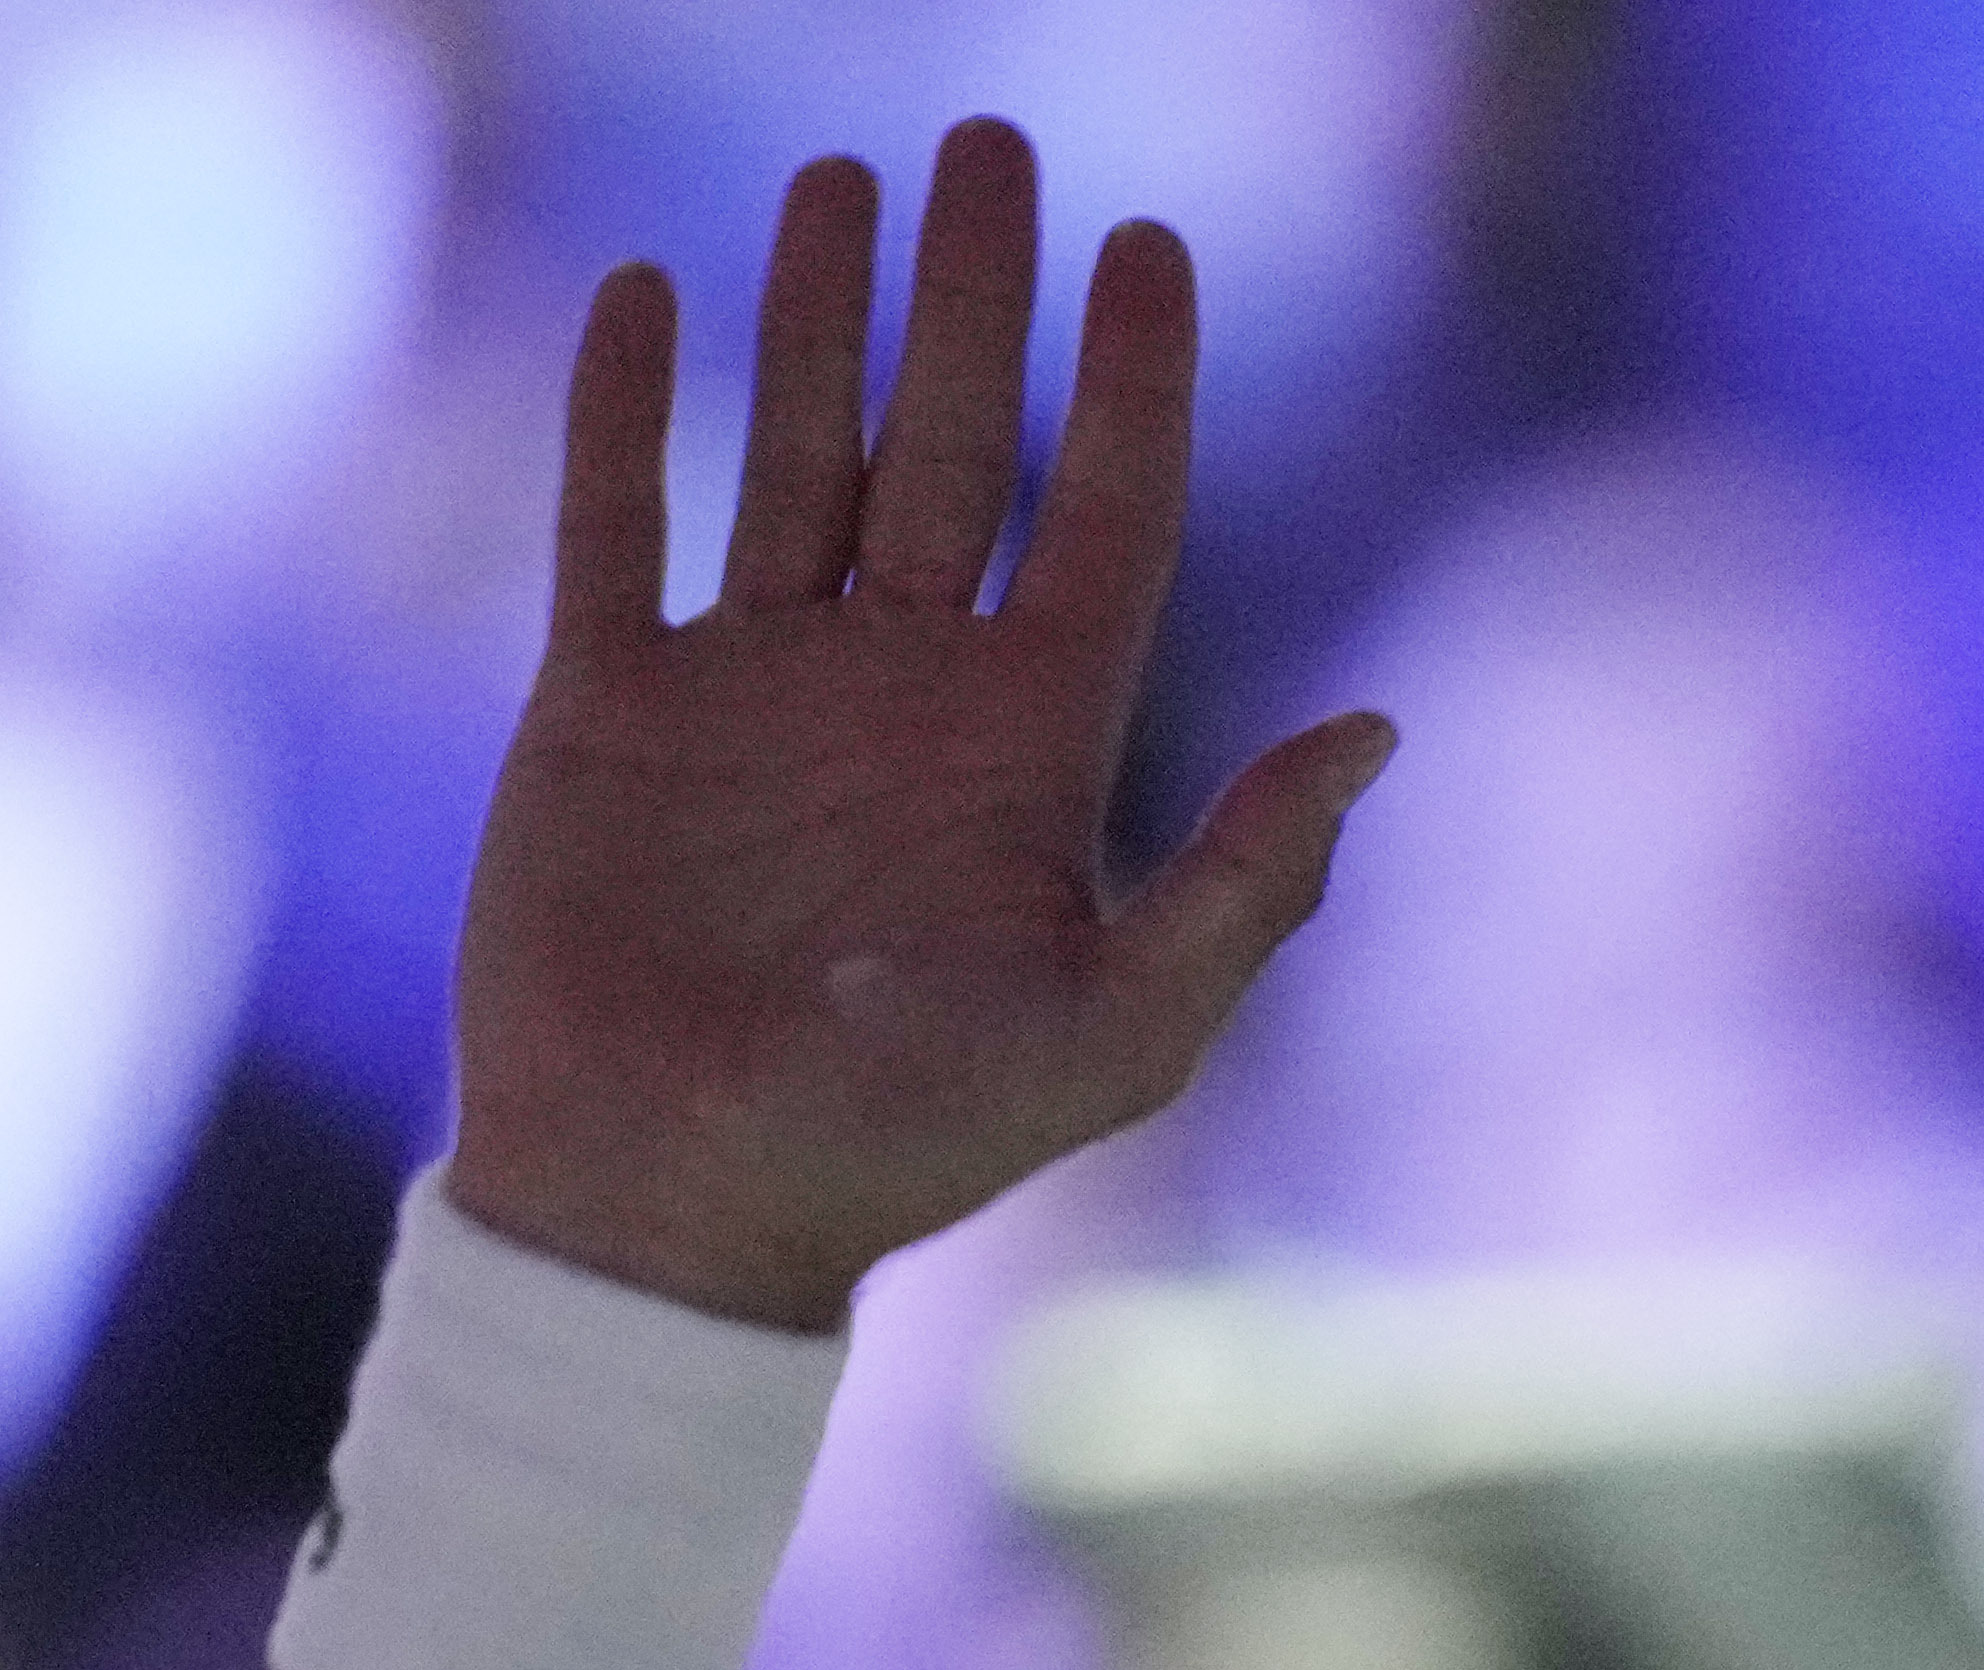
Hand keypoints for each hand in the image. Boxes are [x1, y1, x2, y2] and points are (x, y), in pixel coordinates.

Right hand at [446, 125, 1394, 1332]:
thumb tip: (1375, 730)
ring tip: (844, 179)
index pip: (1107, 517)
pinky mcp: (608, 706)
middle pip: (958, 443)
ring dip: (820, 314)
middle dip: (978, 296)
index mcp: (1027, 747)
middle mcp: (899, 690)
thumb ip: (1245, 888)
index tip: (1149, 246)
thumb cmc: (895, 1150)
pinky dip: (625, 410)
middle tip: (993, 141)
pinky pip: (619, 522)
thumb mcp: (1110, 1035)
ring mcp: (751, 685)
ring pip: (797, 448)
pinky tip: (649, 293)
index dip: (1135, 383)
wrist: (667, 1215)